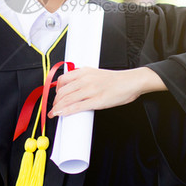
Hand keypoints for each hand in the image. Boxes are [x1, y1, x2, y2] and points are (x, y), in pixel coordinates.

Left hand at [48, 67, 166, 117]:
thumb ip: (84, 78)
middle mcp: (85, 79)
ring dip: (57, 108)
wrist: (132, 81)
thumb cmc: (116, 80)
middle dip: (55, 101)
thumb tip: (74, 87)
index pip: (62, 80)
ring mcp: (90, 90)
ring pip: (67, 99)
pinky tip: (61, 114)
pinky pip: (77, 106)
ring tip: (54, 113)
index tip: (55, 97)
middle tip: (54, 108)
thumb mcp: (96, 73)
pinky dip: (66, 111)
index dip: (55, 90)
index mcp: (84, 71)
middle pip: (62, 91)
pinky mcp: (97, 101)